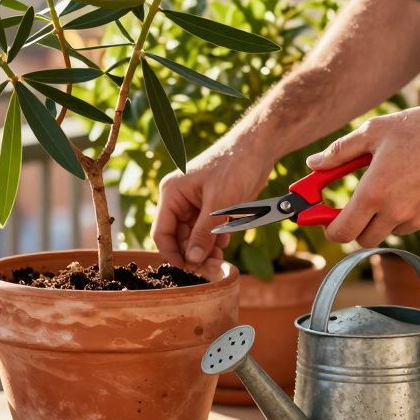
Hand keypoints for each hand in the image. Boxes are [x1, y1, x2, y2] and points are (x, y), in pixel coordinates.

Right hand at [153, 143, 271, 269]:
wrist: (258, 148)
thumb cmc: (234, 166)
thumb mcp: (219, 203)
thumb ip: (204, 233)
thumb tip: (192, 260)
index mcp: (172, 193)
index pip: (161, 232)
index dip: (172, 254)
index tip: (187, 271)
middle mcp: (179, 199)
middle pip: (178, 237)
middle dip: (192, 253)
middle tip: (209, 268)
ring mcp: (195, 203)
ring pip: (193, 235)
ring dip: (205, 248)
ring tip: (219, 257)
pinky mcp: (211, 205)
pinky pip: (206, 229)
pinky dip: (215, 238)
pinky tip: (226, 240)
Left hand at [307, 104, 419, 247]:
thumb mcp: (374, 132)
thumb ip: (339, 152)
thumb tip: (314, 164)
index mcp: (374, 193)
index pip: (341, 232)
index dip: (329, 227)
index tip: (326, 216)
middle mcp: (395, 212)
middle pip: (363, 238)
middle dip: (355, 224)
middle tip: (358, 202)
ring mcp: (418, 220)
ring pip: (389, 230)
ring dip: (384, 217)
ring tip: (395, 183)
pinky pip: (413, 224)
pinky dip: (408, 212)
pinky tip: (417, 186)